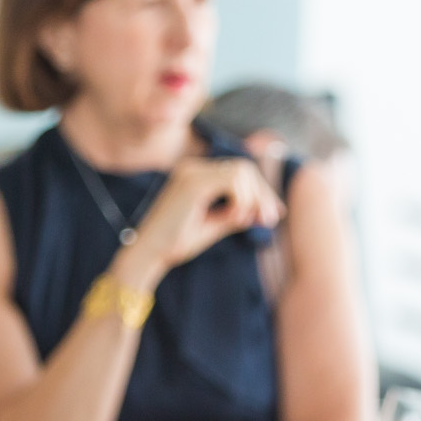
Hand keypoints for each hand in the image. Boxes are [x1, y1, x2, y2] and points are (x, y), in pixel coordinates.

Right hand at [119, 156, 282, 279]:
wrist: (148, 252)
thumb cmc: (176, 242)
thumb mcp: (213, 225)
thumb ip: (236, 214)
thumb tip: (263, 210)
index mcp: (195, 174)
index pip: (238, 171)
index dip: (261, 191)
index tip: (273, 214)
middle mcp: (193, 168)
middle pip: (244, 168)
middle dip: (262, 194)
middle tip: (270, 220)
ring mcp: (192, 172)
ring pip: (241, 172)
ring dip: (252, 198)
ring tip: (244, 222)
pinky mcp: (192, 184)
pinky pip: (232, 182)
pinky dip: (241, 200)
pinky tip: (232, 219)